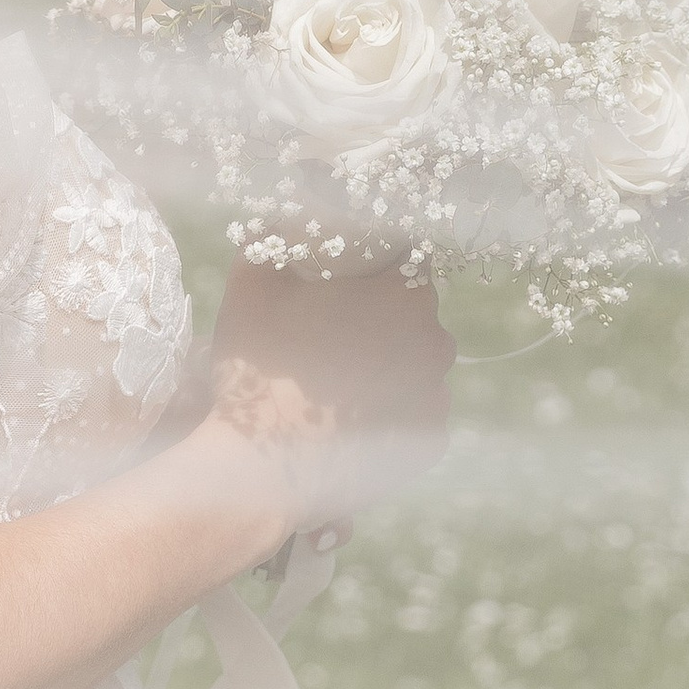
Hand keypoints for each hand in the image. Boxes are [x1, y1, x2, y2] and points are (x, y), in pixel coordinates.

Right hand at [204, 257, 453, 527]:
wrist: (262, 468)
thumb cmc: (259, 370)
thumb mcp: (252, 285)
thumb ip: (269, 239)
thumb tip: (275, 219)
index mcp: (404, 295)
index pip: (408, 262)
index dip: (377, 268)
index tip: (345, 283)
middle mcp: (435, 342)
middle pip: (415, 315)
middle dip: (381, 319)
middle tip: (331, 334)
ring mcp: (436, 396)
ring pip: (417, 365)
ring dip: (388, 367)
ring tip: (337, 383)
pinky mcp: (429, 442)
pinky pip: (415, 413)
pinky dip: (391, 412)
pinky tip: (352, 418)